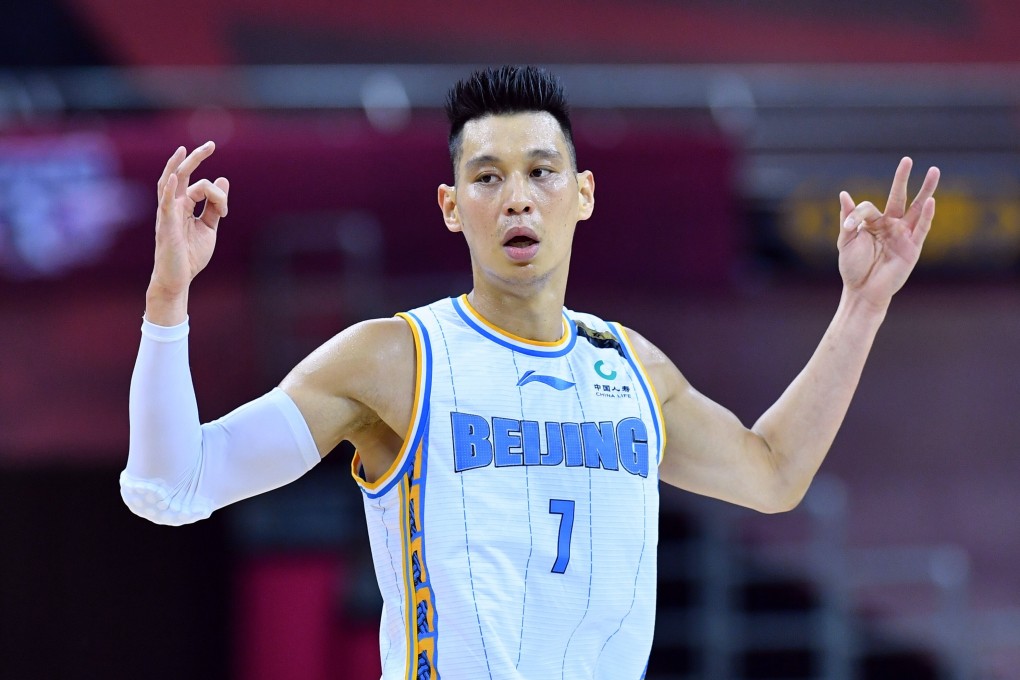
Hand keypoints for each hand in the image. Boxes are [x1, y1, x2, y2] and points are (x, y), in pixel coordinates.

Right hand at [150, 142, 229, 299]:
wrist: (178, 279)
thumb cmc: (190, 255)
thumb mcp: (209, 228)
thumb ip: (214, 206)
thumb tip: (223, 179)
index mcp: (184, 206)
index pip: (201, 187)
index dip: (218, 194)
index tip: (224, 210)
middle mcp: (173, 206)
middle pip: (182, 175)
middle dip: (195, 159)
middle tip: (211, 144)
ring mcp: (168, 214)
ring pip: (171, 184)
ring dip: (178, 166)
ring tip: (184, 149)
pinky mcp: (167, 226)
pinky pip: (166, 204)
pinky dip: (170, 190)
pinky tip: (175, 176)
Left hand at [837, 157, 938, 308]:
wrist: (862, 291)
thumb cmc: (852, 268)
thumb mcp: (846, 241)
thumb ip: (848, 219)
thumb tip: (844, 194)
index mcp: (873, 223)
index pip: (869, 207)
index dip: (857, 214)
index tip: (849, 227)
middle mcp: (890, 225)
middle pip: (899, 197)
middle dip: (903, 178)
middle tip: (907, 159)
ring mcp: (903, 235)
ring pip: (916, 208)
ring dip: (926, 190)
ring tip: (934, 170)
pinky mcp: (912, 247)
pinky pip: (921, 228)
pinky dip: (926, 215)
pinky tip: (931, 201)